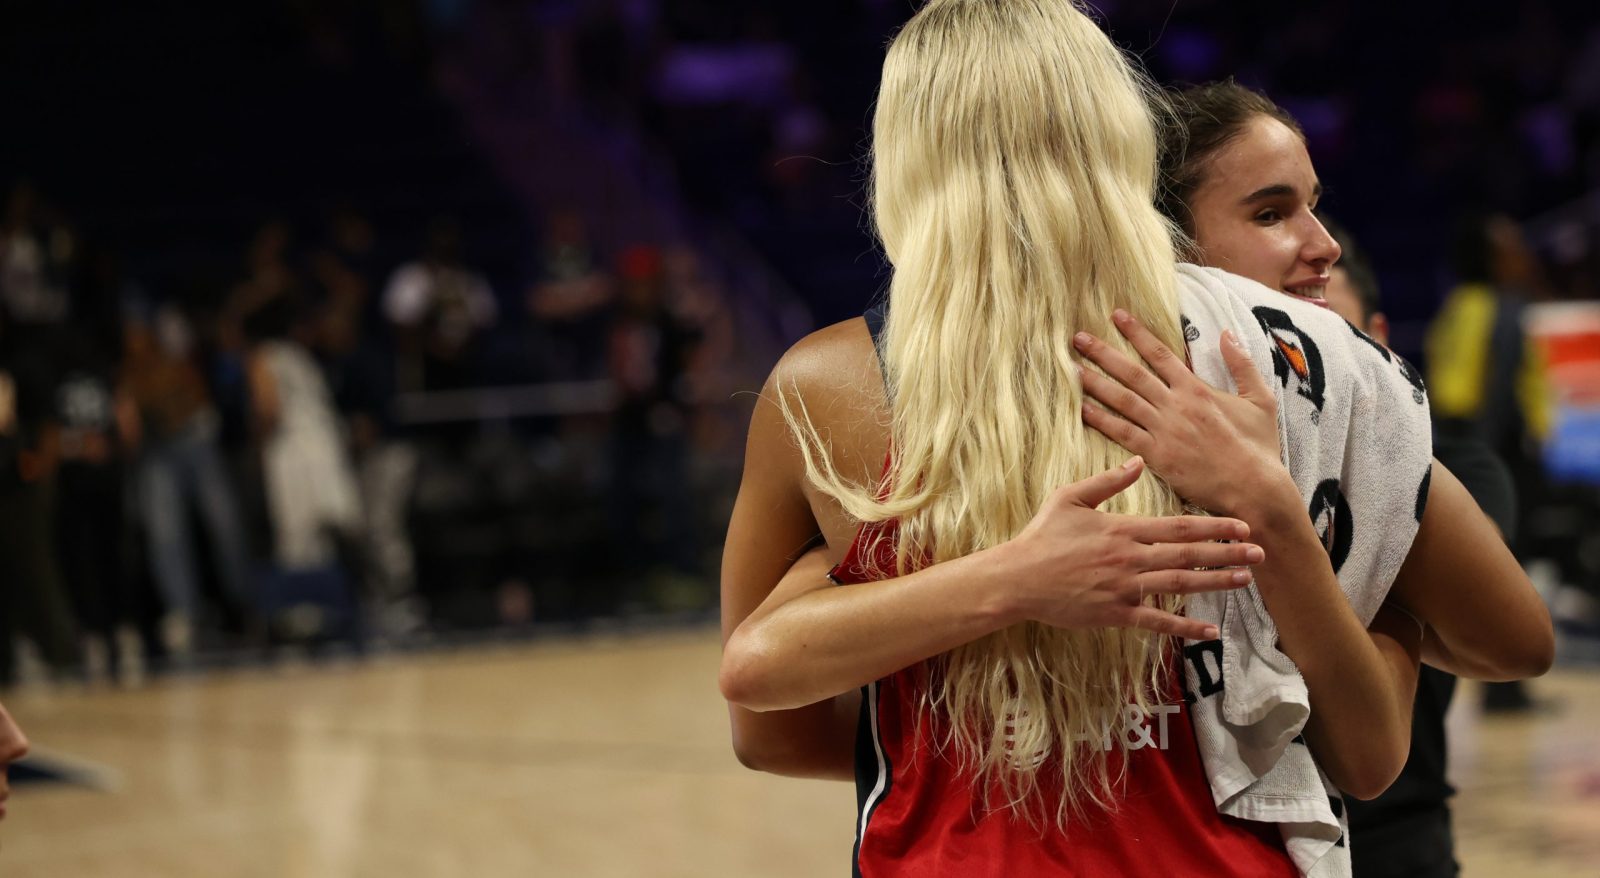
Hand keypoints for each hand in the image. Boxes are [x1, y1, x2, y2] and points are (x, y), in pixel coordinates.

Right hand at [1002, 457, 1261, 640]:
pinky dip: (1184, 628)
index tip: (1241, 524)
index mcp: (1122, 530)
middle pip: (1187, 555)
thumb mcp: (1069, 498)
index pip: (1177, 527)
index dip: (1212, 526)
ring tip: (1245, 579)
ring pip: (1179, 585)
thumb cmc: (1042, 537)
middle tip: (1259, 552)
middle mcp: (1129, 559)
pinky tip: (1210, 630)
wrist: (1017, 578)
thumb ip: (1107, 481)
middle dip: (1226, 552)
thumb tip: (1138, 462)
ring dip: (1215, 582)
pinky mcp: (1115, 614)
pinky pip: (1156, 623)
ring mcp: (1124, 588)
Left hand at [1073, 309, 1284, 515]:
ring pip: (1122, 400)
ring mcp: (1163, 431)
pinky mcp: (1156, 456)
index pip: (1160, 353)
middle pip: (1132, 373)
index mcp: (1196, 389)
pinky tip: (1081, 409)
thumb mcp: (1260, 400)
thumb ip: (1242, 364)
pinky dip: (1100, 420)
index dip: (1137, 333)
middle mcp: (1175, 405)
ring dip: (1095, 382)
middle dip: (1104, 353)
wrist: (1253, 488)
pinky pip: (1122, 434)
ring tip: (1071, 368)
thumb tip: (1227, 332)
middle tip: (1078, 337)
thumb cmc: (1258, 447)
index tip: (1117, 315)